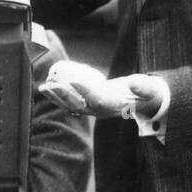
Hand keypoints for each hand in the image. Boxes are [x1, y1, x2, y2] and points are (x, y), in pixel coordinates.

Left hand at [39, 61, 162, 119]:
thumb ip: (143, 87)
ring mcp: (92, 110)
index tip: (73, 80)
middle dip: (63, 95)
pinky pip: (70, 102)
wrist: (140, 103)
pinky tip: (48, 88)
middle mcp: (100, 111)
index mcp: (114, 106)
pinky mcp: (87, 106)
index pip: (97, 100)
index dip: (85, 91)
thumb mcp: (149, 90)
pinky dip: (58, 96)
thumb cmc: (145, 95)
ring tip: (42, 87)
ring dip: (56, 97)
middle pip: (79, 104)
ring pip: (71, 105)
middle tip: (50, 84)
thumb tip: (133, 82)